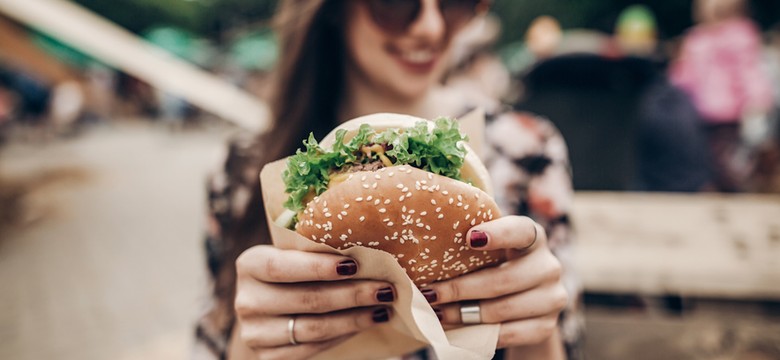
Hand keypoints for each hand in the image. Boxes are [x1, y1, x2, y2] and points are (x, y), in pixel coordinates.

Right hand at [231, 245, 395, 359]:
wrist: (268, 312)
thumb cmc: (291, 273)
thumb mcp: (292, 256)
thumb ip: (316, 252)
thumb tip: (368, 250)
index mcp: (250, 264)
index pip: (282, 266)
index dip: (318, 267)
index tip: (355, 264)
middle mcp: (246, 300)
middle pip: (306, 299)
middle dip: (351, 294)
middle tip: (385, 288)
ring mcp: (255, 332)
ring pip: (313, 327)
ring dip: (354, 318)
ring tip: (383, 308)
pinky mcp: (268, 356)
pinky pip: (313, 347)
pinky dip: (343, 334)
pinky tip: (364, 323)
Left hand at [420, 216, 567, 348]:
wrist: (527, 299)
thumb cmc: (497, 263)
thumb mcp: (491, 248)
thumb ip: (472, 242)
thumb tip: (427, 244)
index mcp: (533, 236)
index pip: (520, 231)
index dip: (498, 234)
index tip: (470, 238)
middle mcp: (549, 266)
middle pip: (502, 280)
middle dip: (460, 289)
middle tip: (430, 293)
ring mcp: (552, 298)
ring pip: (501, 310)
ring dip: (463, 314)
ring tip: (437, 313)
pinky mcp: (546, 326)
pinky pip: (508, 334)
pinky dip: (478, 333)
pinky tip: (455, 329)